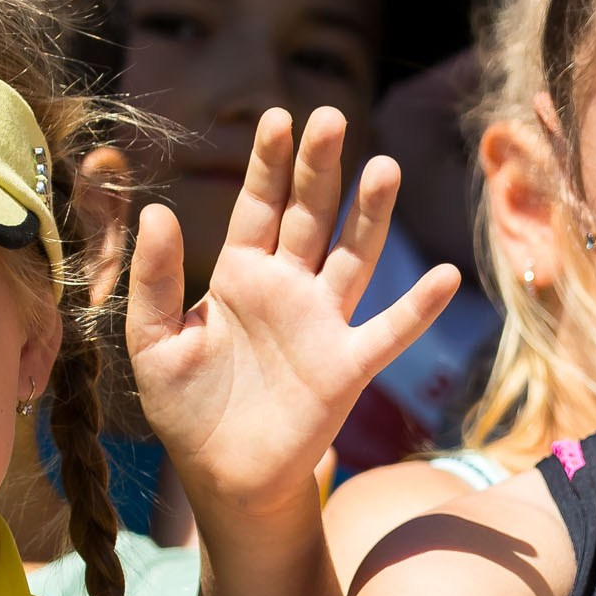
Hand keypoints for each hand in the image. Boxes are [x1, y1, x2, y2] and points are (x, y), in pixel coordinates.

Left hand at [124, 105, 461, 519]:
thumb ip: (153, 279)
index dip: (268, 164)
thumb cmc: (187, 411)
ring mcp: (322, 324)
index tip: (277, 117)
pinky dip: (416, 308)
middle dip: (319, 168)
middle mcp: (288, 289)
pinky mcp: (347, 368)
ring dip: (370, 216)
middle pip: (309, 216)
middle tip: (330, 118)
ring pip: (353, 258)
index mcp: (239, 275)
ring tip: (383, 167)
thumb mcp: (151, 342)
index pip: (259, 205)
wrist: (223, 479)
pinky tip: (444, 278)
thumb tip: (158, 210)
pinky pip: (388, 332)